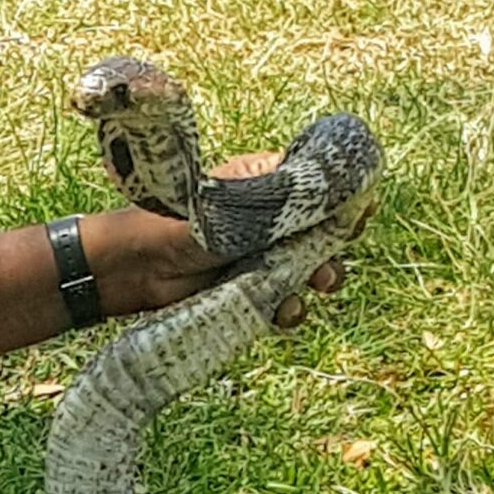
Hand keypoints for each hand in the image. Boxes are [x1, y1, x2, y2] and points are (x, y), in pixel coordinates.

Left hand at [81, 151, 344, 327]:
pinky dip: (287, 307)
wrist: (134, 268)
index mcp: (267, 180)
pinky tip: (284, 312)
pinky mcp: (244, 290)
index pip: (318, 187)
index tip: (359, 215)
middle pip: (318, 232)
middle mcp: (266, 217)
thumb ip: (291, 201)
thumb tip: (343, 194)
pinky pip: (279, 300)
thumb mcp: (241, 206)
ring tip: (315, 287)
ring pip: (303, 269)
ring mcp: (256, 255)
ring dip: (315, 280)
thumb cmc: (181, 222)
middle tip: (332, 265)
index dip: (342, 202)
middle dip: (332, 249)